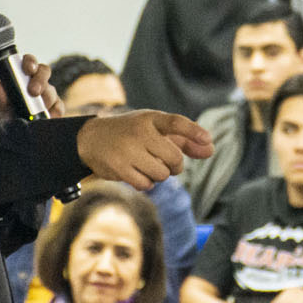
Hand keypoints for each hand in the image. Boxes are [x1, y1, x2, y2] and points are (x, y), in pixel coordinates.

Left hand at [0, 55, 63, 122]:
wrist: (8, 137)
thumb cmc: (3, 118)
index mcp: (21, 76)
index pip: (29, 62)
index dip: (30, 62)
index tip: (28, 69)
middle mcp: (35, 82)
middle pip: (44, 72)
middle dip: (39, 80)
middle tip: (33, 91)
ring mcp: (46, 95)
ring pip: (51, 91)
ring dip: (45, 99)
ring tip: (37, 110)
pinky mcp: (55, 108)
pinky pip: (59, 107)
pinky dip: (54, 112)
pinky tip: (48, 117)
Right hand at [76, 110, 212, 189]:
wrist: (91, 139)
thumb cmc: (132, 134)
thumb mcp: (156, 130)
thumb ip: (184, 140)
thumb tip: (211, 150)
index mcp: (150, 119)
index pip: (176, 123)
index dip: (194, 132)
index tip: (208, 141)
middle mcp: (139, 132)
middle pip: (174, 158)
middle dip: (175, 166)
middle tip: (167, 164)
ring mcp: (128, 150)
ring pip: (161, 174)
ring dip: (159, 175)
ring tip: (147, 166)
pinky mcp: (119, 167)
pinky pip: (146, 184)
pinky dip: (146, 183)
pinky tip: (137, 173)